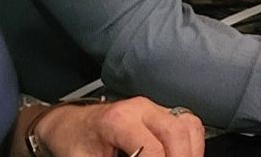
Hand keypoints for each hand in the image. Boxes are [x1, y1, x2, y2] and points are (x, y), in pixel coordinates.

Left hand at [30, 96, 203, 156]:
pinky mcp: (160, 112)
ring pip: (188, 125)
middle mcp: (140, 108)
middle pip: (177, 133)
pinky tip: (182, 156)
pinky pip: (188, 124)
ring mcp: (153, 107)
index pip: (153, 149)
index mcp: (118, 120)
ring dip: (191, 151)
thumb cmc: (74, 143)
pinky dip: (192, 143)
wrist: (69, 125)